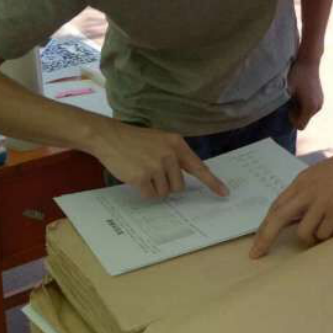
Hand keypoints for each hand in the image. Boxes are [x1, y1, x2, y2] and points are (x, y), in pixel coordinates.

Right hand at [90, 119, 229, 200]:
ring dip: (154, 187)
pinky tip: (135, 177)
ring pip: (164, 192)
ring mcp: (156, 166)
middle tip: (152, 171)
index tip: (224, 193)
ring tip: (141, 171)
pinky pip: (150, 195)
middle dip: (167, 184)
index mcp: (177, 144)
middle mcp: (169, 154)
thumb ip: (175, 156)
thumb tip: (183, 181)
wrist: (108, 136)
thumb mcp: (160, 141)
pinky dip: (143, 191)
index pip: (199, 167)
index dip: (212, 182)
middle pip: (179, 186)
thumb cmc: (135, 140)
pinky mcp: (142, 177)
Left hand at [251, 131, 332, 258]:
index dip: (263, 226)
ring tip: (324, 233)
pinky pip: (323, 234)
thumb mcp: (318, 177)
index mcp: (300, 183)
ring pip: (302, 232)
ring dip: (310, 239)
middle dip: (264, 239)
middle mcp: (306, 192)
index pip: (275, 207)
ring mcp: (320, 202)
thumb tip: (298, 217)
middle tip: (257, 254)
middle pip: (277, 219)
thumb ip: (306, 194)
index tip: (256, 243)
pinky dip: (329, 235)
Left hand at [288, 57, 323, 129]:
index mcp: (310, 107)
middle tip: (290, 98)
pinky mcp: (320, 97)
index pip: (300, 125)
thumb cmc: (297, 74)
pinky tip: (301, 92)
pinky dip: (304, 103)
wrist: (309, 60)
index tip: (289, 106)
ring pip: (306, 113)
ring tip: (295, 94)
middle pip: (303, 119)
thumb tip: (275, 114)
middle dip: (295, 113)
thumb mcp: (286, 90)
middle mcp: (318, 107)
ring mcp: (320, 102)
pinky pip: (310, 107)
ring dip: (299, 108)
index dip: (292, 119)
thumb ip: (282, 104)